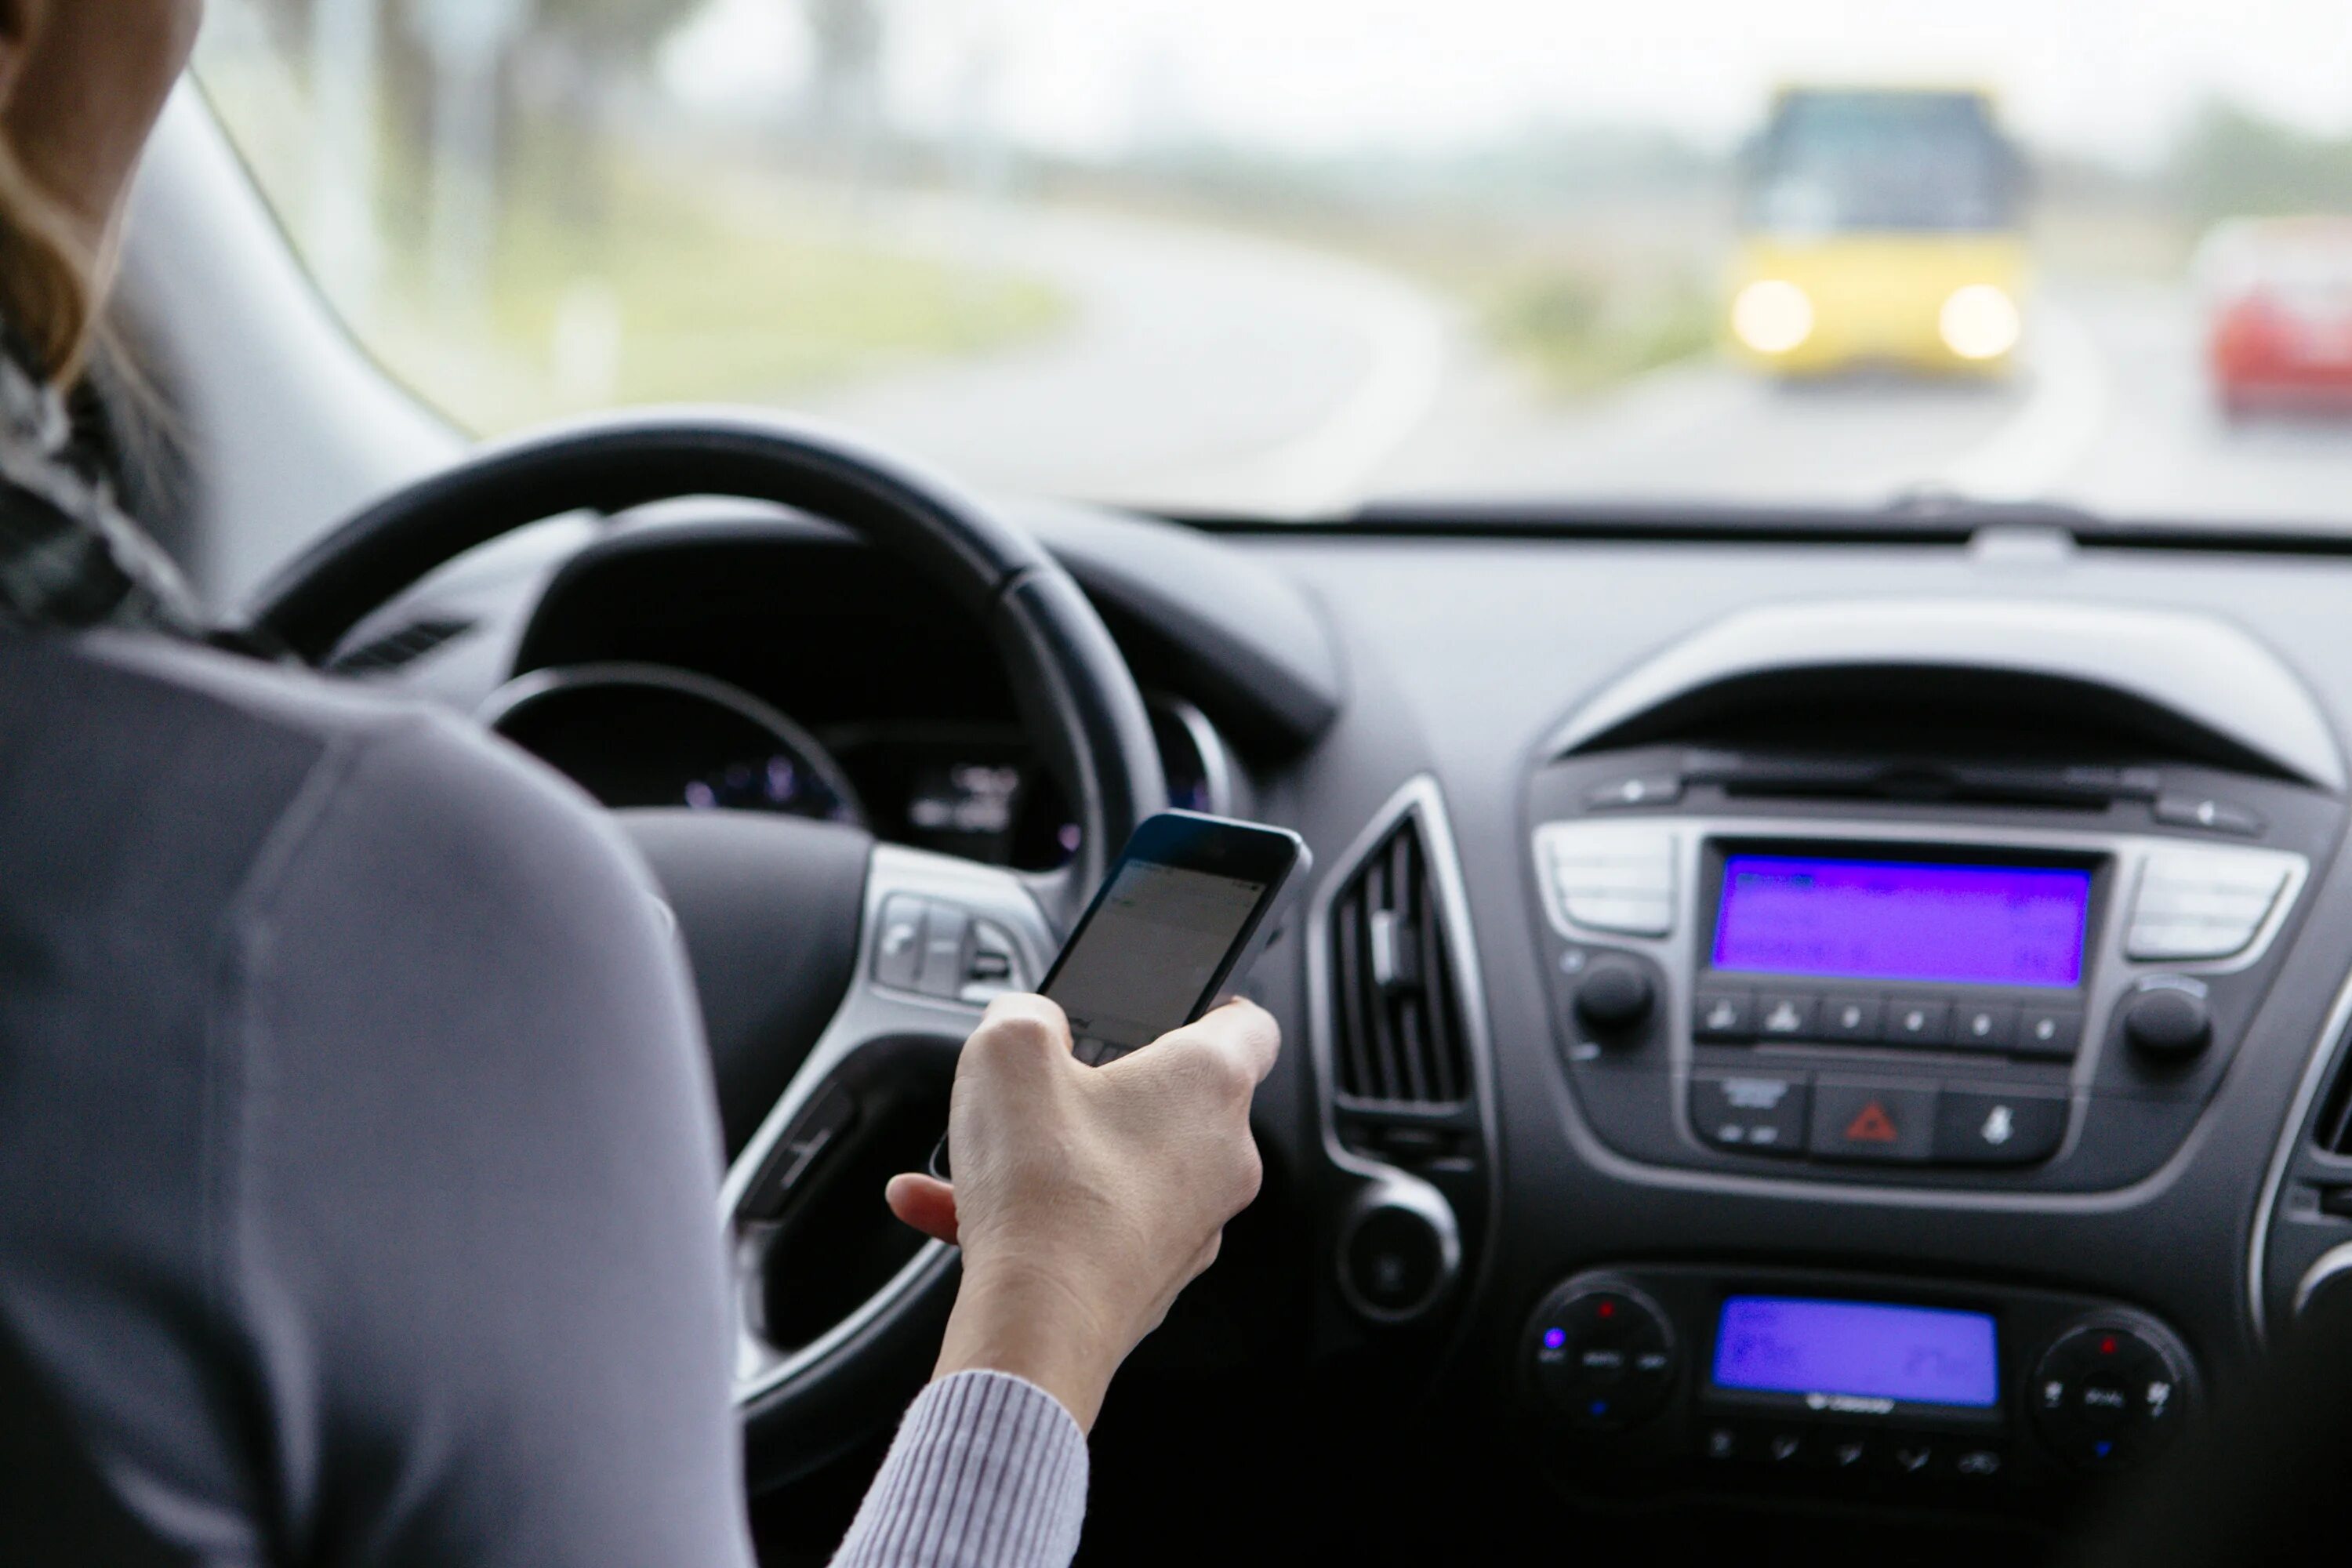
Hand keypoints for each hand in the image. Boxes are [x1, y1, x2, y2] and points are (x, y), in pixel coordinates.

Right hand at [885, 993, 1278, 1431]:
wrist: (1039, 1322)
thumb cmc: (1044, 1190)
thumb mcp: (1008, 1050)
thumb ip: (1023, 1013)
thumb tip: (1028, 1021)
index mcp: (1210, 1082)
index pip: (1251, 1023)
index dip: (1208, 1003)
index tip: (1172, 1009)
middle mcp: (1221, 1155)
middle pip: (1169, 1099)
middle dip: (1099, 1090)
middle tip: (1043, 1087)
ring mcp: (1193, 1223)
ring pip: (1119, 1165)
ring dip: (1050, 1155)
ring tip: (977, 1157)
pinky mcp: (1155, 1276)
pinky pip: (1096, 1224)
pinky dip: (1039, 1213)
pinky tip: (959, 1212)